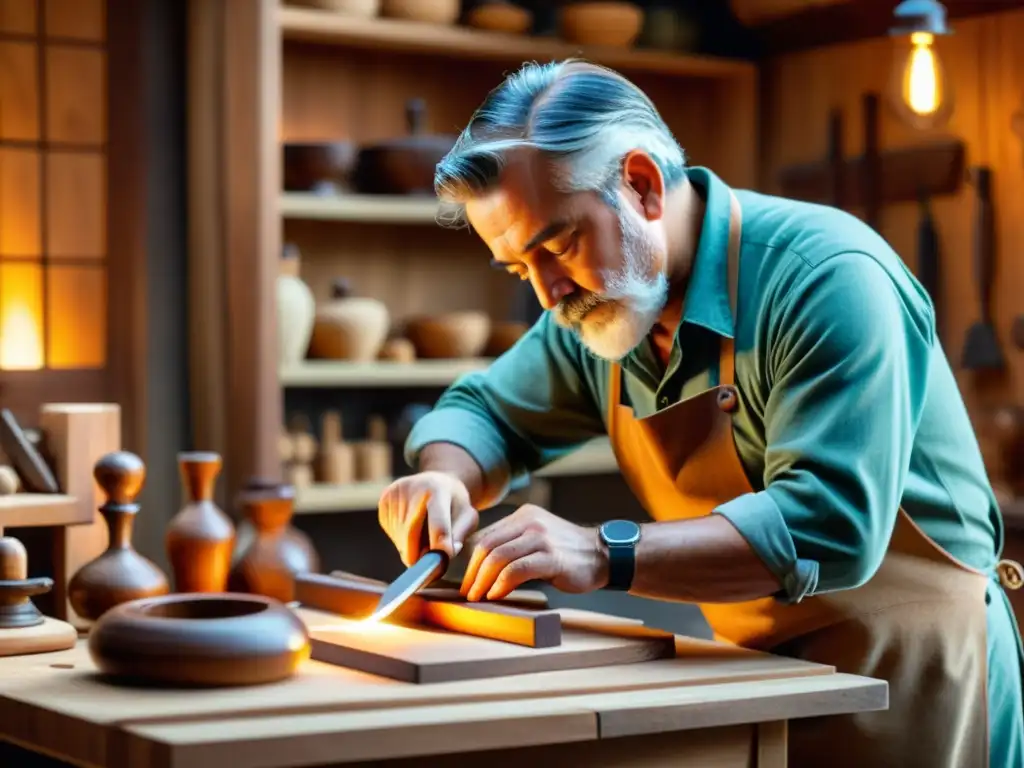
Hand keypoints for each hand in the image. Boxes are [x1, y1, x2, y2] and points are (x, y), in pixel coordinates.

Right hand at [378, 472, 479, 565]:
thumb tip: (446, 553)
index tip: (441, 561)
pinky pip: (391, 531)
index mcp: (439, 490)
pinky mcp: (384, 499)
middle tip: (428, 567)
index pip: (438, 522)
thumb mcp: (468, 516)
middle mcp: (414, 488)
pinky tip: (413, 529)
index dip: (439, 544)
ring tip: (425, 540)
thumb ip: (460, 535)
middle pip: (410, 533)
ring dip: (411, 548)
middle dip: (418, 554)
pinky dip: (401, 539)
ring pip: (399, 536)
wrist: (436, 481)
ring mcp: (396, 492)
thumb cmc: (454, 504)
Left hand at [460, 504, 608, 601]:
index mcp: (523, 516)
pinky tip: (496, 594)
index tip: (467, 580)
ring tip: (478, 596)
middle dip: (473, 572)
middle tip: (467, 592)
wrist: (603, 555)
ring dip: (483, 580)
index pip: (486, 536)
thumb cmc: (567, 554)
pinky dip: (501, 583)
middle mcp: (530, 522)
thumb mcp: (536, 540)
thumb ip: (513, 546)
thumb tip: (481, 569)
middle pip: (487, 545)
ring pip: (498, 556)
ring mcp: (541, 538)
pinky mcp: (551, 557)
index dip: (471, 561)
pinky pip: (517, 569)